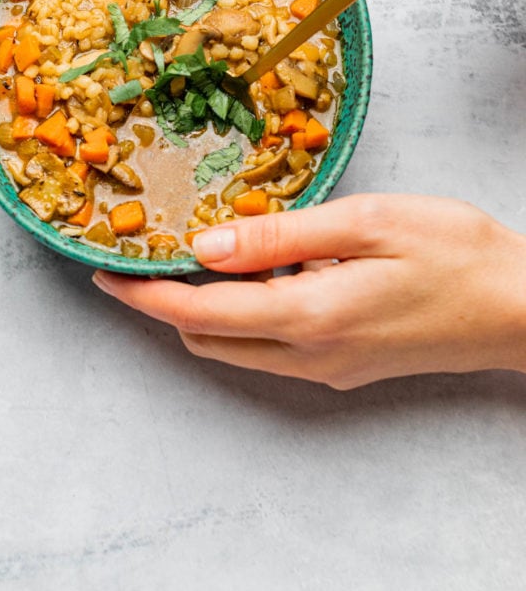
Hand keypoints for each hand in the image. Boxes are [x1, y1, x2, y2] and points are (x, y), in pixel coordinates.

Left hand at [93, 195, 525, 388]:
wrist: (520, 307)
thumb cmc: (455, 253)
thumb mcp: (367, 222)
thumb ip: (282, 236)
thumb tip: (207, 246)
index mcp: (310, 315)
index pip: (199, 314)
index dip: (145, 296)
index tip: (106, 275)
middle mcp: (311, 354)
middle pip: (208, 340)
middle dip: (162, 308)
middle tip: (138, 263)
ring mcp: (329, 367)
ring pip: (237, 348)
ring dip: (201, 314)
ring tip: (188, 263)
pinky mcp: (347, 366)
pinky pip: (272, 347)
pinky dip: (243, 317)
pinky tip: (256, 275)